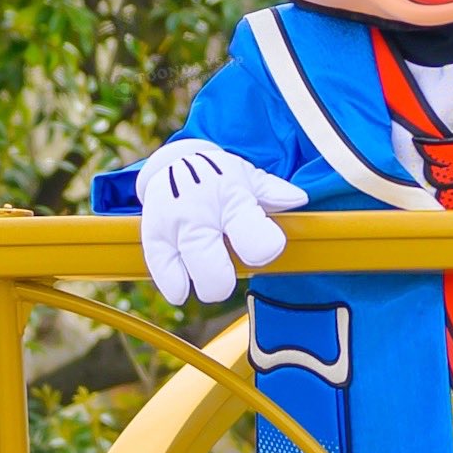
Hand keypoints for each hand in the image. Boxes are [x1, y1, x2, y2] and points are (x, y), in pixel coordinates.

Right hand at [136, 140, 306, 304]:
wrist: (175, 162)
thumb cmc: (220, 178)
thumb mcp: (249, 178)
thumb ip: (273, 192)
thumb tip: (298, 198)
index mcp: (232, 197)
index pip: (255, 237)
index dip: (265, 248)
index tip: (267, 247)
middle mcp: (201, 212)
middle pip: (215, 268)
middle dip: (225, 280)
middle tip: (229, 273)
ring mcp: (175, 225)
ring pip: (193, 272)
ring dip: (206, 284)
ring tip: (210, 274)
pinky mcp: (154, 235)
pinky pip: (162, 269)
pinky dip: (174, 286)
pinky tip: (183, 290)